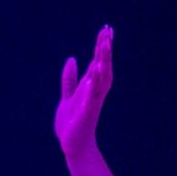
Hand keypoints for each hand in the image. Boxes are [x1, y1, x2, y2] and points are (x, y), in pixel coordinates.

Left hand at [53, 26, 115, 158]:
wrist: (73, 145)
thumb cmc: (72, 122)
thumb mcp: (68, 96)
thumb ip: (70, 79)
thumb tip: (72, 59)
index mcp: (90, 86)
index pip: (98, 62)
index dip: (101, 46)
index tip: (106, 30)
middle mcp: (95, 91)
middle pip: (103, 66)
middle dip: (105, 49)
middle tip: (108, 31)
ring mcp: (93, 101)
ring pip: (102, 78)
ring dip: (104, 62)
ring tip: (105, 45)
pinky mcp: (87, 112)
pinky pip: (92, 96)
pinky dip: (93, 85)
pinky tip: (93, 72)